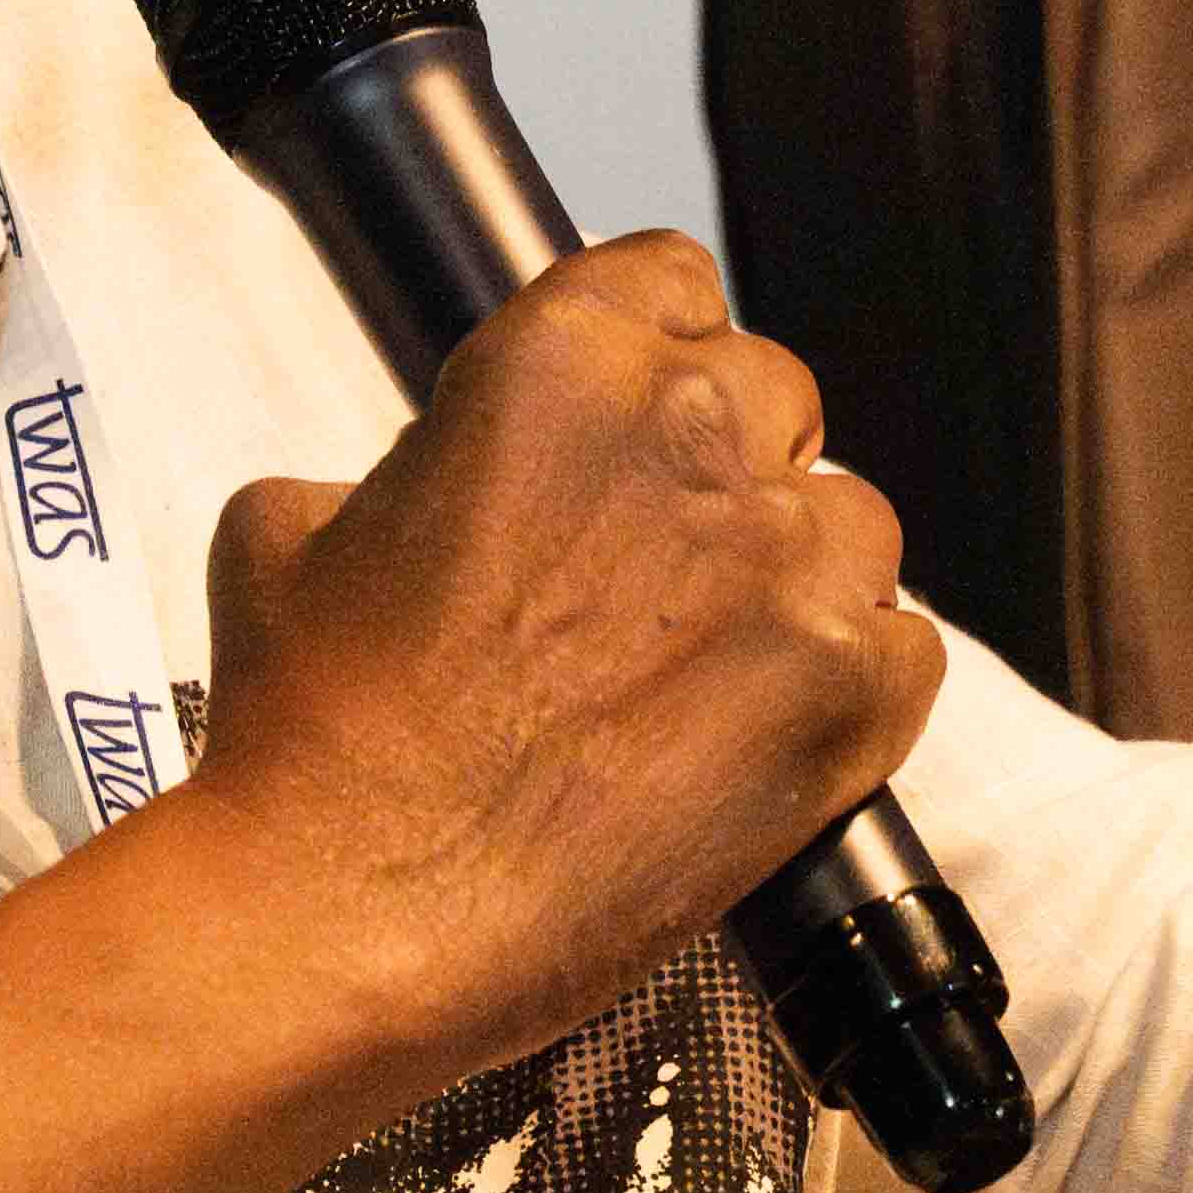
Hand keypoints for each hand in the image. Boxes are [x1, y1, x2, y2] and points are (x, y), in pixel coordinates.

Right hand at [190, 232, 943, 1095]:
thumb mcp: (290, 526)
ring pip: (850, 520)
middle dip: (722, 468)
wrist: (350, 912)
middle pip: (774, 396)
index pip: (673, 279)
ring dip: (792, 574)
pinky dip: (847, 686)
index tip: (636, 419)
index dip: (653, 352)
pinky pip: (902, 648)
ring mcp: (788, 566)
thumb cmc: (317, 740)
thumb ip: (408, 463)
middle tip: (649, 570)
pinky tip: (754, 733)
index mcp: (566, 361)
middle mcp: (696, 437)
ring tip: (699, 668)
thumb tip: (440, 484)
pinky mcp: (848, 696)